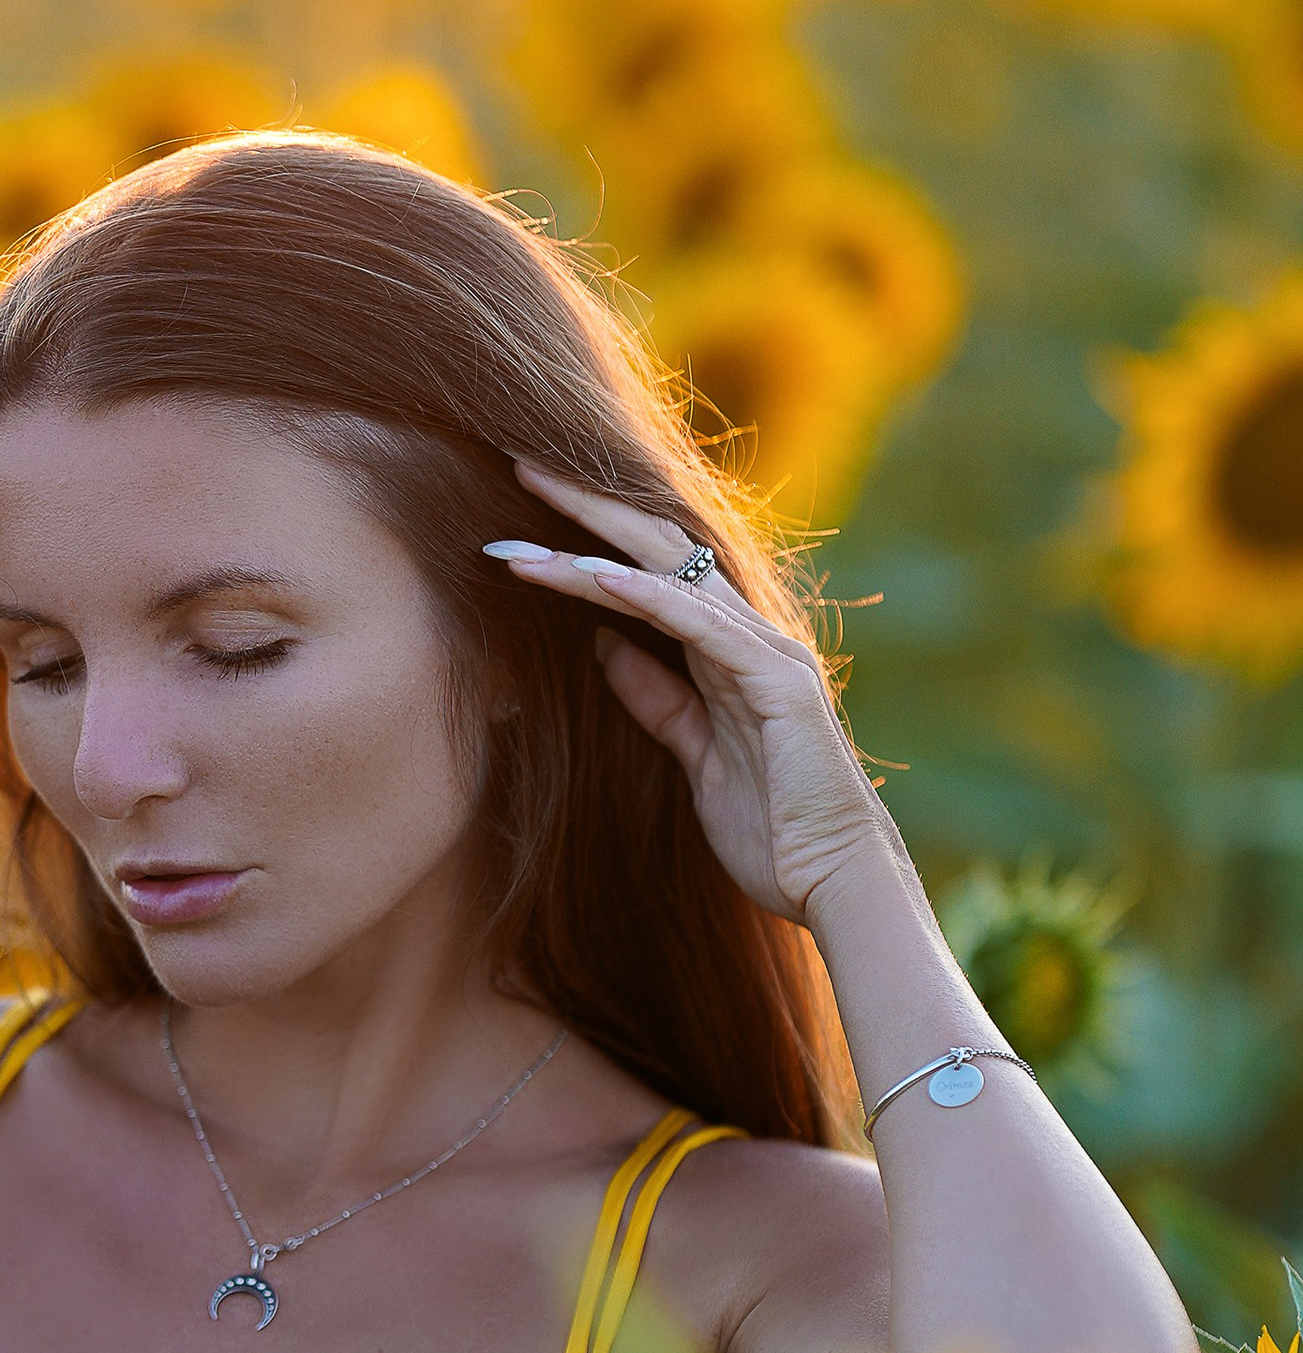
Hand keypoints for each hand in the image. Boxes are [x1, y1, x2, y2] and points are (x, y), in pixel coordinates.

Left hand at [491, 464, 892, 922]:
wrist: (834, 884)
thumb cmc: (772, 831)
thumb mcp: (694, 757)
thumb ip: (658, 700)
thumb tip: (605, 647)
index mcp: (730, 653)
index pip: (650, 574)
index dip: (587, 543)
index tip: (519, 527)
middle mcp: (751, 637)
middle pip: (660, 548)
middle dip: (586, 510)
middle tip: (519, 468)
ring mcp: (768, 654)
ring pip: (671, 576)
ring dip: (592, 549)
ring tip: (524, 537)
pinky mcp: (777, 683)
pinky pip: (701, 625)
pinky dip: (648, 595)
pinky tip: (595, 577)